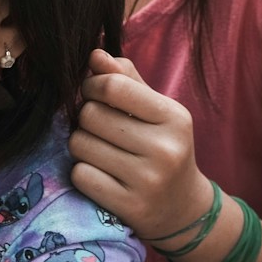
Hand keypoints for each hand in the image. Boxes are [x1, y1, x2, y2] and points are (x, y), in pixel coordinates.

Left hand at [69, 50, 215, 238]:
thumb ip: (126, 80)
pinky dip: (83, 172)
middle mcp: (165, 148)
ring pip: (79, 144)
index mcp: (174, 117)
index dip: (91, 86)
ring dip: (81, 145)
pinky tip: (102, 175)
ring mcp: (148, 180)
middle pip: (89, 115)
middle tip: (99, 128)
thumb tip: (95, 54)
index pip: (113, 86)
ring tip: (101, 151)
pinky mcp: (129, 206)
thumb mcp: (155, 111)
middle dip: (85, 118)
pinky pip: (80, 175)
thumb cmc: (162, 146)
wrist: (182, 207)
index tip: (93, 93)